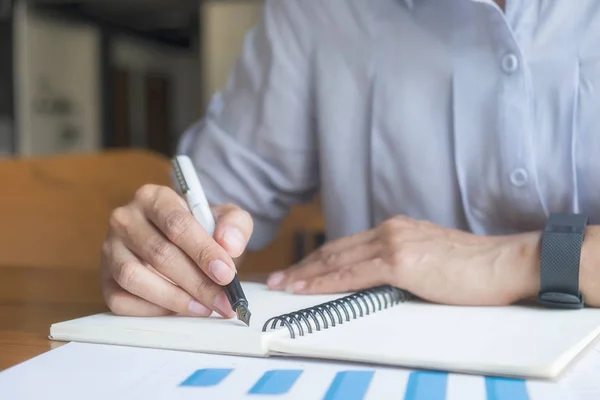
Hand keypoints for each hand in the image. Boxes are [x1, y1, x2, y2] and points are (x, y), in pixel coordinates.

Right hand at [101, 184, 252, 317]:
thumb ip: (235, 225)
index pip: (176, 224)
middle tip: (223, 300)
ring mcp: (110, 249)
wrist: (182, 241)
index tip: (226, 274)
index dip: (203, 251)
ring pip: (135, 278)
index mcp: (154, 197)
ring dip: (175, 299)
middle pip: (159, 254)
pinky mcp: (105, 278)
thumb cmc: (202, 230)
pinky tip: (179, 310)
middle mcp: (125, 219)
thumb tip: (229, 244)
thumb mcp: (225, 218)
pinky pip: (122, 300)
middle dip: (197, 283)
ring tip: (204, 307)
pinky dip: (153, 310)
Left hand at [267, 216, 533, 305]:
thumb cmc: (474, 266)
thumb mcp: (430, 258)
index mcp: (396, 229)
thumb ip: (403, 262)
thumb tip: (382, 278)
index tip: (299, 270)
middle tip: (278, 278)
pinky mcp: (399, 261)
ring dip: (305, 274)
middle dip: (303, 266)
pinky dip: (323, 281)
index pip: (347, 246)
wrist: (504, 263)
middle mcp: (390, 230)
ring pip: (336, 260)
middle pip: (334, 250)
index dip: (319, 259)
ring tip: (282, 285)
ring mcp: (393, 243)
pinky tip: (306, 288)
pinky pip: (351, 274)